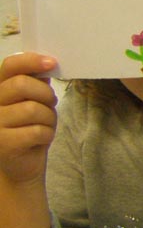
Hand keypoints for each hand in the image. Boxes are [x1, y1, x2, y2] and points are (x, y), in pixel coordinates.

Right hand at [0, 53, 57, 185]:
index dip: (31, 61)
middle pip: (22, 85)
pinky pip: (37, 131)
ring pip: (32, 109)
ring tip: (45, 125)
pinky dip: (47, 134)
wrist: (20, 166)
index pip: (9, 65)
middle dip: (45, 94)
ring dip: (49, 118)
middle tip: (50, 104)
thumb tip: (47, 62)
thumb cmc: (29, 129)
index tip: (52, 63)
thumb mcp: (33, 101)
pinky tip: (42, 139)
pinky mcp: (4, 143)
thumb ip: (36, 83)